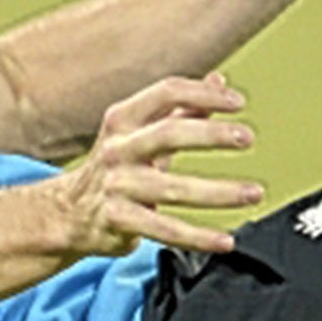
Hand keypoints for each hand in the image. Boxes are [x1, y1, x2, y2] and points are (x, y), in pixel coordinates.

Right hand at [56, 74, 256, 256]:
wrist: (67, 212)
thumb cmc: (117, 165)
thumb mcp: (141, 131)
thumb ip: (181, 107)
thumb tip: (219, 80)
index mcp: (123, 119)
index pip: (166, 93)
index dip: (203, 94)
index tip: (238, 102)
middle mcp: (118, 149)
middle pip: (169, 134)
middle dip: (211, 135)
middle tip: (248, 138)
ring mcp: (116, 185)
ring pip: (174, 189)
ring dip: (219, 192)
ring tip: (253, 193)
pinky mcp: (118, 220)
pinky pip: (164, 229)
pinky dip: (198, 237)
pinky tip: (225, 240)